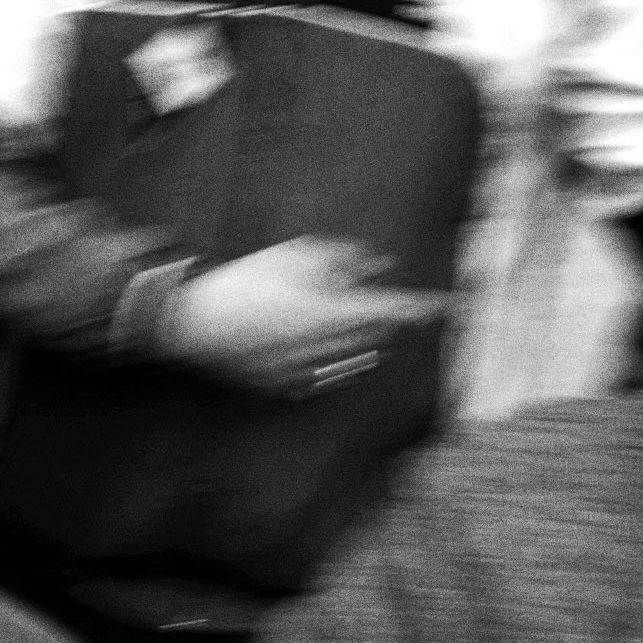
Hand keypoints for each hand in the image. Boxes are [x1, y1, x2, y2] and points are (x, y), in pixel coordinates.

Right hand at [168, 238, 447, 397]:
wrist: (195, 323)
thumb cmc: (247, 281)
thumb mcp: (296, 254)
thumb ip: (344, 259)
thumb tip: (379, 265)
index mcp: (331, 312)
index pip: (392, 310)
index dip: (423, 306)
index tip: (447, 303)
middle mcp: (327, 348)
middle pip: (377, 337)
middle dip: (388, 320)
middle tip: (391, 305)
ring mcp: (308, 373)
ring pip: (355, 360)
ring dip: (364, 342)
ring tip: (349, 321)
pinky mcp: (288, 387)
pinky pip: (328, 378)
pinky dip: (338, 363)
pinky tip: (328, 350)